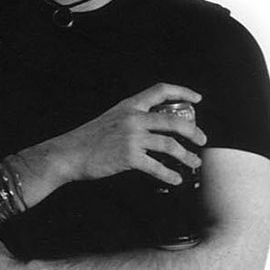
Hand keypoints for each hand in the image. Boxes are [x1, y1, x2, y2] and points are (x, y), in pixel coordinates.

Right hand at [28, 83, 205, 186]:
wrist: (66, 154)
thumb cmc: (85, 140)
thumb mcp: (109, 120)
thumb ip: (130, 120)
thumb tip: (151, 129)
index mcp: (128, 106)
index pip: (160, 90)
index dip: (183, 92)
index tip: (197, 99)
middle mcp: (133, 119)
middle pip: (174, 121)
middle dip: (194, 131)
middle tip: (202, 140)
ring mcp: (132, 138)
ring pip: (170, 145)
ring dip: (186, 156)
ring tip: (194, 162)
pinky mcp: (129, 157)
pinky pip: (157, 166)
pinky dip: (169, 174)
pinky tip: (175, 179)